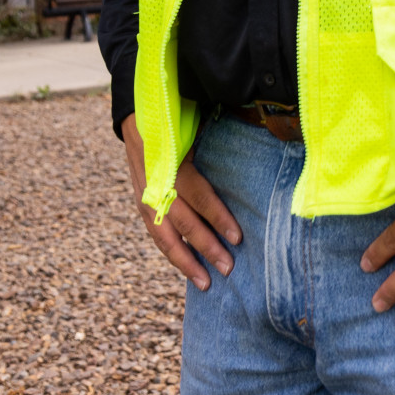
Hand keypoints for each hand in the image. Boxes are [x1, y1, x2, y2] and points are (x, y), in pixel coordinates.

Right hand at [122, 113, 240, 290]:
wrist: (136, 111)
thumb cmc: (178, 115)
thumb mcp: (197, 120)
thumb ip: (219, 135)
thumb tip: (257, 139)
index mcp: (172, 159)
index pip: (197, 194)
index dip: (217, 217)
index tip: (238, 237)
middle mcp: (155, 181)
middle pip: (181, 221)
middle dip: (205, 247)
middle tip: (229, 268)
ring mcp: (144, 194)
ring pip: (163, 235)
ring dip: (185, 261)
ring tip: (206, 283)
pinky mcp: (140, 202)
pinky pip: (155, 233)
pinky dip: (171, 252)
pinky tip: (187, 268)